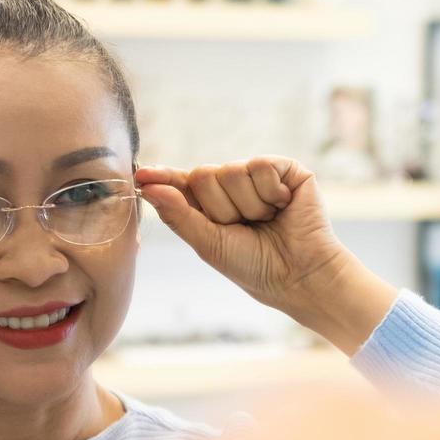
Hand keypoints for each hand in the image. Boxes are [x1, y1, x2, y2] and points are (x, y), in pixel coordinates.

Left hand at [136, 158, 395, 352]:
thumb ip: (178, 214)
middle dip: (220, 208)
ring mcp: (259, 175)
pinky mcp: (286, 169)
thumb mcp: (208, 244)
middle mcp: (233, 185)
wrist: (298, 274)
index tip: (141, 174)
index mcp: (212, 204)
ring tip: (267, 220)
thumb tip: (146, 186)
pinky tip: (283, 206)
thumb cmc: (254, 266)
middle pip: (203, 175)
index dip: (163, 177)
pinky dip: (270, 193)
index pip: (181, 182)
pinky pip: (261, 165)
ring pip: (232, 171)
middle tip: (243, 227)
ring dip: (248, 205)